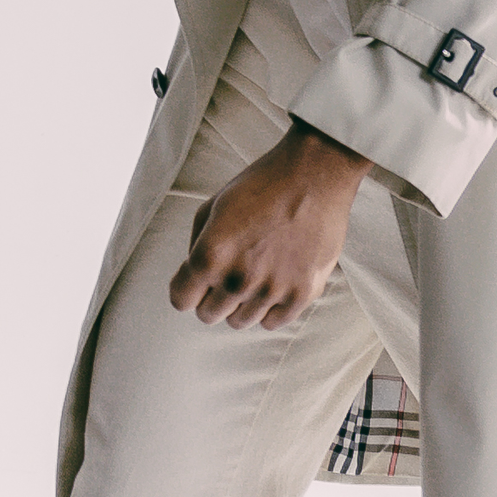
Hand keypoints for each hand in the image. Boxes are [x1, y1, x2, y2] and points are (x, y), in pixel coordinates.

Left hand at [169, 126, 370, 327]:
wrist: (315, 174)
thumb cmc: (263, 184)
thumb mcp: (213, 206)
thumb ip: (196, 245)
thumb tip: (194, 275)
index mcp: (210, 256)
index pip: (181, 300)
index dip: (186, 288)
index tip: (196, 280)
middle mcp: (238, 279)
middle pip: (209, 314)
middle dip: (212, 296)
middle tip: (228, 273)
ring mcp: (271, 290)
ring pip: (240, 321)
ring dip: (241, 302)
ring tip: (254, 275)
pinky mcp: (302, 294)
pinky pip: (273, 322)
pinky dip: (269, 308)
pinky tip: (272, 285)